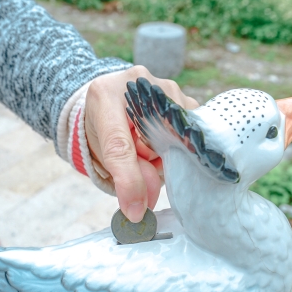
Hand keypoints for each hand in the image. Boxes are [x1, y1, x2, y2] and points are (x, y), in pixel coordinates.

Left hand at [84, 66, 198, 221]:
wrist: (112, 100)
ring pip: (176, 139)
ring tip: (147, 145)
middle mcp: (138, 82)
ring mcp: (165, 87)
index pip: (119, 144)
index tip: (135, 209)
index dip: (129, 179)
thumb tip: (145, 205)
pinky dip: (177, 146)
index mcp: (105, 95)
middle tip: (141, 161)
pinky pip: (189, 134)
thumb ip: (122, 175)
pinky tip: (163, 141)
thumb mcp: (102, 151)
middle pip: (155, 142)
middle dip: (150, 162)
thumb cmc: (104, 127)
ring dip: (164, 154)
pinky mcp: (184, 97)